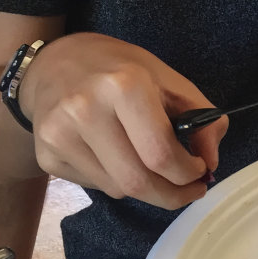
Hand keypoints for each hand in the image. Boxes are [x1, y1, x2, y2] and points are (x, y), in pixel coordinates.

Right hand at [19, 33, 227, 207]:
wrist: (56, 63)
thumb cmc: (120, 70)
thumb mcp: (169, 79)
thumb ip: (202, 117)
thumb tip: (211, 162)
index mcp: (124, 86)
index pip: (160, 153)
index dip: (188, 173)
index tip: (199, 171)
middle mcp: (86, 111)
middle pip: (137, 182)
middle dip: (171, 195)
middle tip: (188, 191)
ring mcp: (60, 135)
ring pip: (117, 189)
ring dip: (145, 188)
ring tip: (154, 169)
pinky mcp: (46, 155)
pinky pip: (95, 186)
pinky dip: (117, 182)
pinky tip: (120, 158)